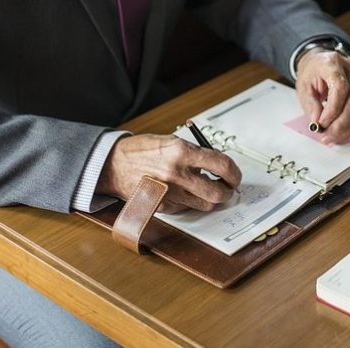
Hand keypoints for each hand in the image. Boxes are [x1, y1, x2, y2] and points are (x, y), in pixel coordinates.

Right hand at [97, 134, 241, 213]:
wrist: (113, 164)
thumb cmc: (143, 150)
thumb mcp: (172, 141)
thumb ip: (196, 153)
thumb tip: (219, 165)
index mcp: (181, 151)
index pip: (222, 165)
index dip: (234, 172)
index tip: (235, 175)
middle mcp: (177, 174)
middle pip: (217, 193)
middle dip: (228, 191)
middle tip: (228, 187)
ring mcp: (169, 193)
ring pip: (204, 205)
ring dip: (211, 199)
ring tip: (208, 188)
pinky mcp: (162, 206)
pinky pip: (187, 208)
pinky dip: (191, 202)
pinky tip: (185, 192)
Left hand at [295, 49, 349, 143]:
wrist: (319, 62)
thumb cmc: (312, 73)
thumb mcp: (303, 87)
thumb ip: (311, 105)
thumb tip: (319, 123)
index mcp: (333, 64)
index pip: (340, 88)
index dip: (333, 109)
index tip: (322, 124)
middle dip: (342, 123)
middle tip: (329, 136)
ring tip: (338, 137)